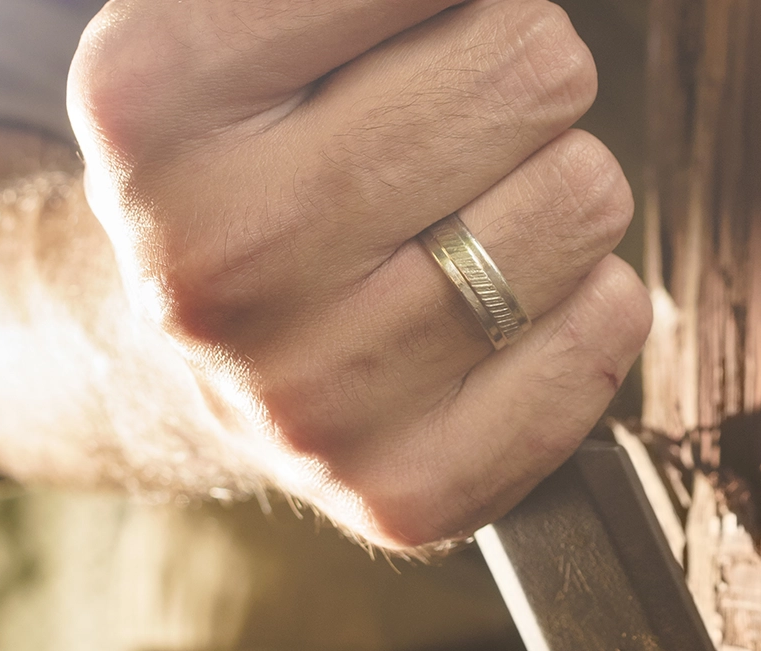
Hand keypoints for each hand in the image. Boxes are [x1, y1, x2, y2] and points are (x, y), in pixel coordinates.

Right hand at [68, 0, 651, 548]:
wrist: (188, 366)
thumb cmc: (255, 157)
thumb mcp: (246, 20)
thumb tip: (504, 3)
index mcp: (150, 98)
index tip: (416, 31)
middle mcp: (218, 258)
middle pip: (534, 65)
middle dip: (519, 71)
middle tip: (448, 126)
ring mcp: (310, 394)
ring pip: (586, 196)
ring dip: (556, 189)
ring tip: (458, 224)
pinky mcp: (404, 491)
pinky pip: (610, 325)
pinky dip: (585, 302)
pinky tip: (493, 314)